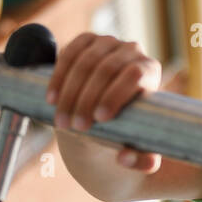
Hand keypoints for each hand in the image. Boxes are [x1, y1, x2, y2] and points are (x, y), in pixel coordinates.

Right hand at [46, 33, 162, 172]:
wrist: (103, 118)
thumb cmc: (126, 132)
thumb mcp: (139, 149)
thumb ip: (142, 160)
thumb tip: (126, 158)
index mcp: (150, 71)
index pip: (135, 74)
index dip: (116, 94)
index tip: (99, 119)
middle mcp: (132, 51)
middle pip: (108, 68)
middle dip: (88, 98)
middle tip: (75, 127)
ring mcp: (107, 43)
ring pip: (86, 61)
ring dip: (70, 92)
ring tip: (61, 122)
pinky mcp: (85, 41)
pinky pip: (69, 52)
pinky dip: (58, 76)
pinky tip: (51, 99)